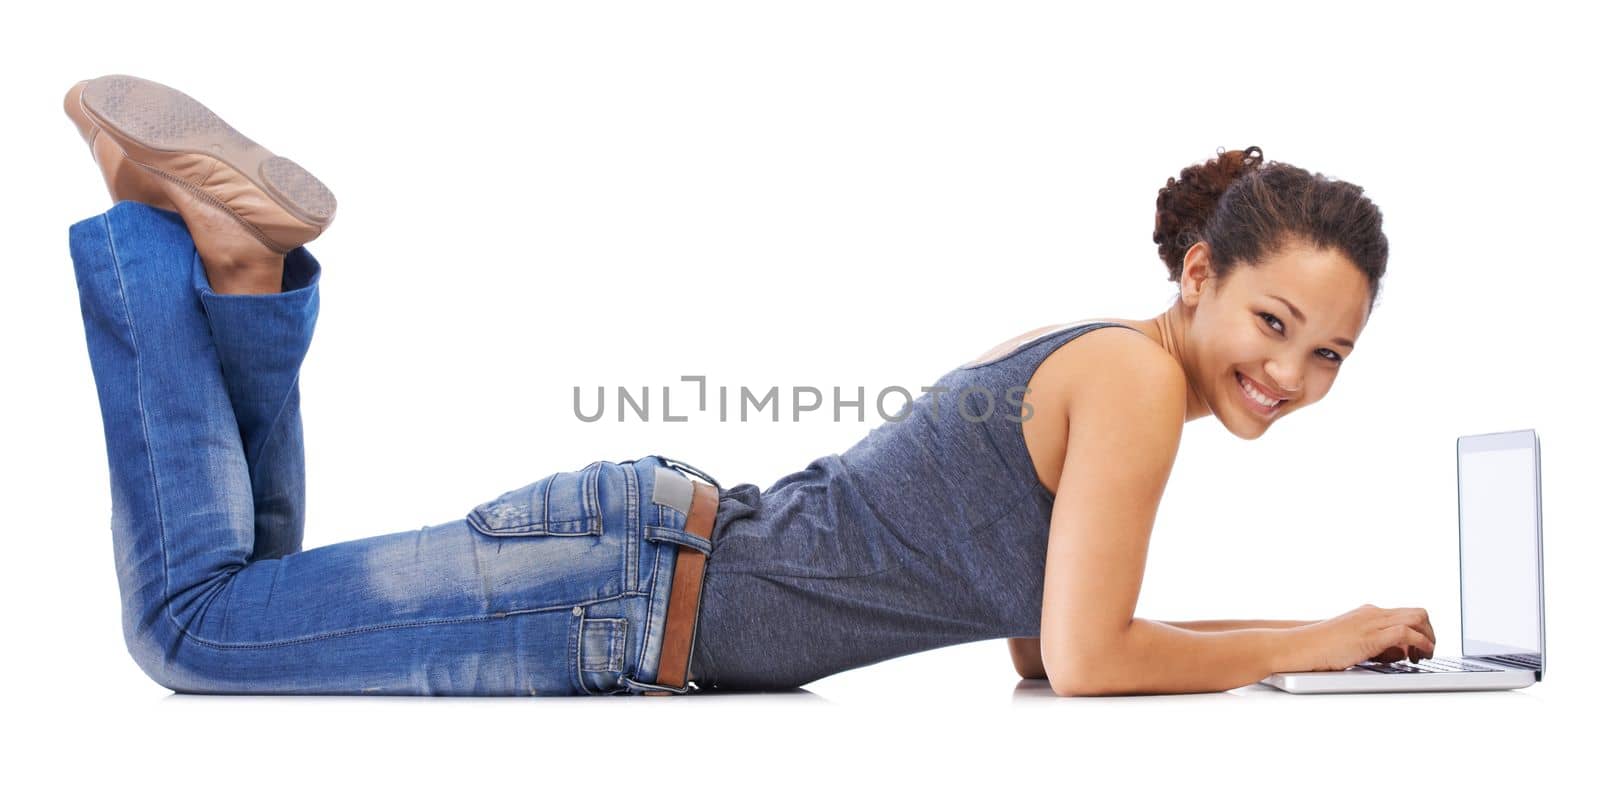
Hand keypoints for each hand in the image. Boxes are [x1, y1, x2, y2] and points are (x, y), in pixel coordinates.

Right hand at [1290, 604, 1435, 671]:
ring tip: (1426, 655)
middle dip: (1430, 632)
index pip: (1405, 613)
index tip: (1421, 648)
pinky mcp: (1370, 636)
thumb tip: (1396, 654)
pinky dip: (1421, 642)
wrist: (1299, 647)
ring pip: (1417, 618)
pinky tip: (1421, 655)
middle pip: (1418, 612)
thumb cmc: (1319, 649)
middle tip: (1427, 652)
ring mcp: (1372, 622)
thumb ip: (1374, 645)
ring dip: (1429, 637)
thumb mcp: (1352, 643)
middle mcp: (1373, 613)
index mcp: (1367, 613)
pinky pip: (1406, 632)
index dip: (1420, 630)